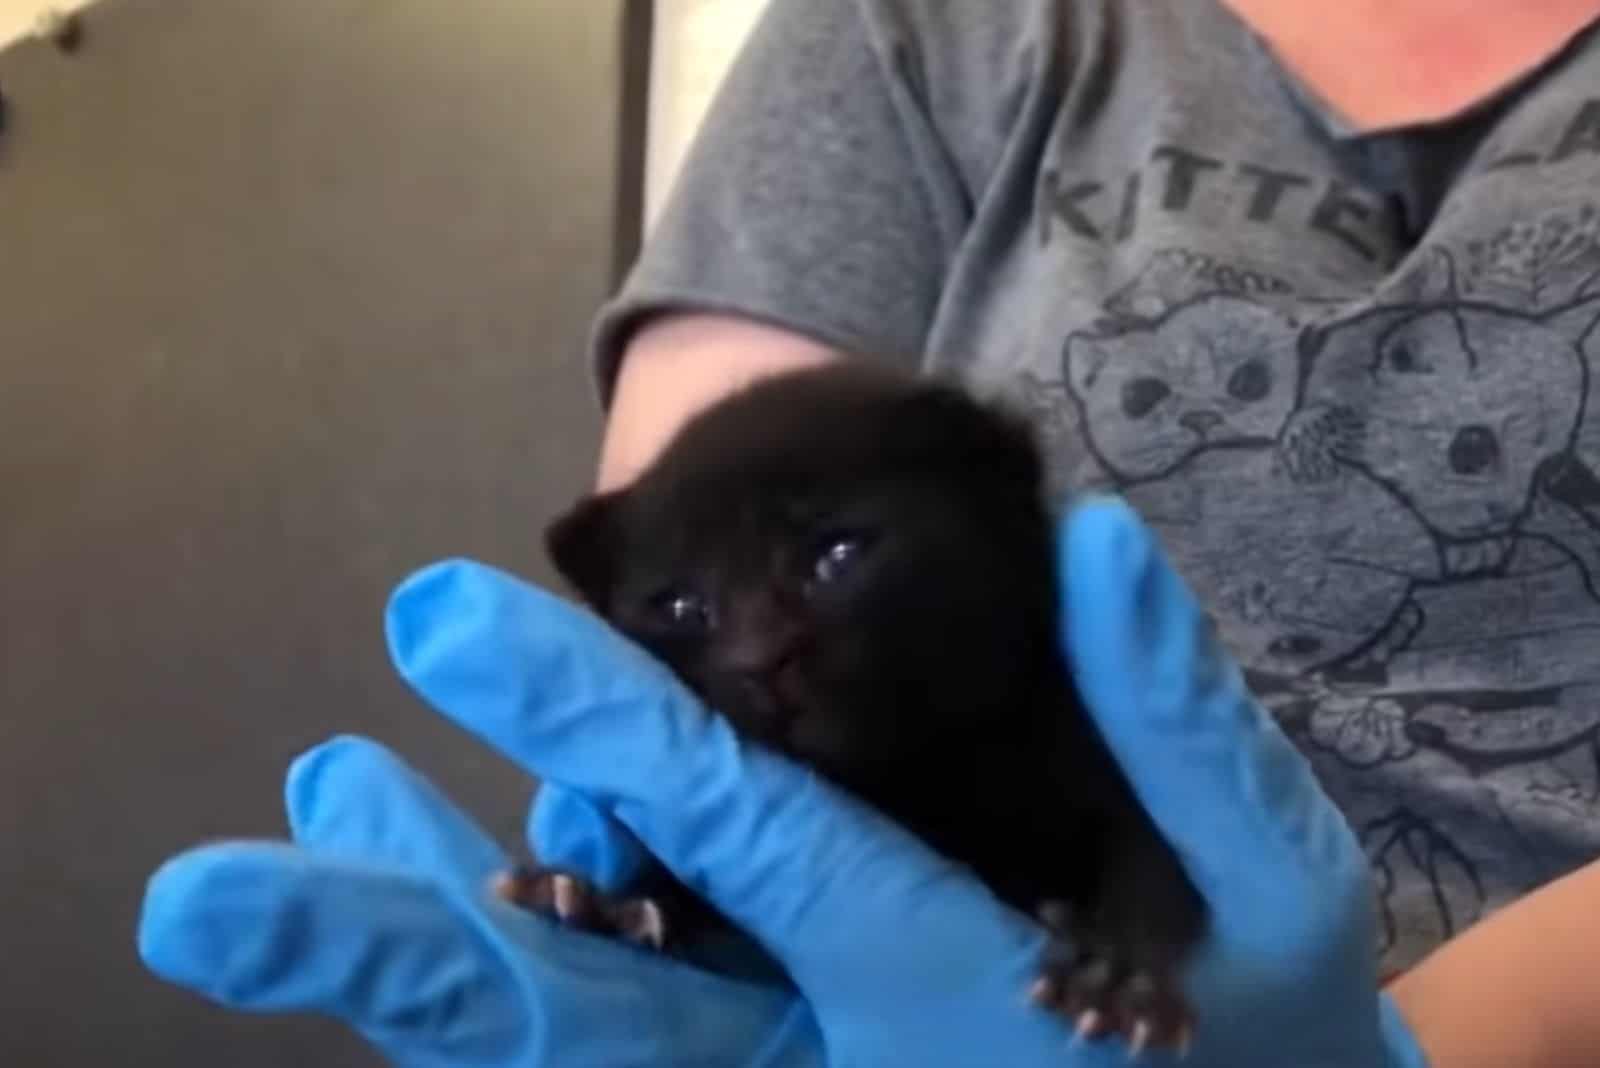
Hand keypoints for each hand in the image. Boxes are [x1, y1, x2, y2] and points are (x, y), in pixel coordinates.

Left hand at [138, 499, 1428, 1065]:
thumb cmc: (1285, 1027)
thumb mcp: (1268, 880)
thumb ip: (1184, 723)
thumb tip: (1102, 548)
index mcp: (936, 993)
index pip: (743, 840)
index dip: (598, 722)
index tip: (447, 621)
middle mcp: (830, 1065)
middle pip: (582, 1021)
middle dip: (389, 938)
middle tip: (205, 888)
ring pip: (582, 1042)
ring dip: (425, 942)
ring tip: (311, 799)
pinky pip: (636, 1046)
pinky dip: (535, 964)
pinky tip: (466, 872)